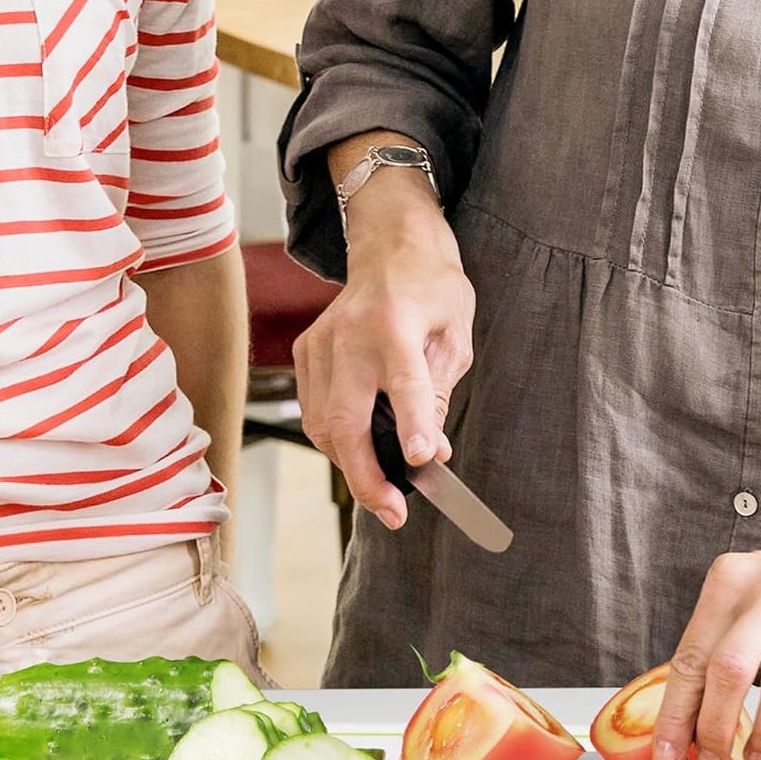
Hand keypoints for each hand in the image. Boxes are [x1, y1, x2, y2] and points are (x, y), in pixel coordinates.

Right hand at [294, 172, 474, 528]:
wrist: (391, 247)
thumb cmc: (431, 291)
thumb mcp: (455, 337)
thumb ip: (438, 394)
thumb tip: (428, 453)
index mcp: (397, 325)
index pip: (405, 385)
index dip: (413, 426)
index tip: (422, 463)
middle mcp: (350, 335)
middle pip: (346, 421)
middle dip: (367, 476)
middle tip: (392, 513)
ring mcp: (320, 344)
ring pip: (322, 426)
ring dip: (351, 465)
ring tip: (381, 488)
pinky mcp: (305, 351)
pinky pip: (314, 412)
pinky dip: (335, 440)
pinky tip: (360, 450)